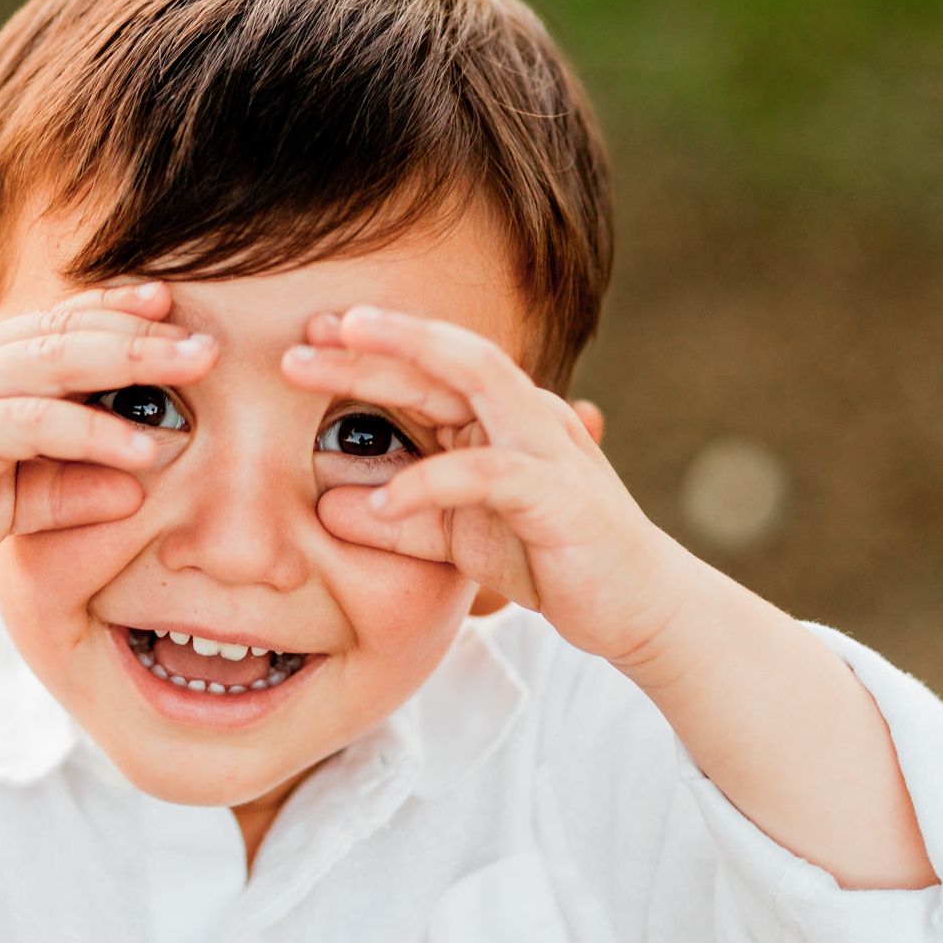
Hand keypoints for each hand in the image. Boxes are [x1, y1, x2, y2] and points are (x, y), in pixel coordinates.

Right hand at [0, 282, 214, 605]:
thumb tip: (140, 485)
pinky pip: (38, 421)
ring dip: (134, 360)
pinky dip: (93, 431)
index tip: (182, 309)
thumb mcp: (15, 502)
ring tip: (196, 368)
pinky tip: (143, 446)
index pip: (64, 320)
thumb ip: (72, 485)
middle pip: (73, 328)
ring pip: (60, 358)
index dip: (123, 309)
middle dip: (146, 329)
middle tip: (211, 337)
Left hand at [282, 305, 698, 668]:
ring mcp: (545, 446)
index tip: (308, 338)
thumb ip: (397, 522)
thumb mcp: (456, 540)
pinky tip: (383, 504)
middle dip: (370, 341)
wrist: (639, 608)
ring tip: (333, 360)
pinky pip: (487, 474)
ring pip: (475, 377)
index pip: (428, 369)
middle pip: (441, 356)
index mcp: (501, 418)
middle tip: (303, 334)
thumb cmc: (551, 561)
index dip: (369, 350)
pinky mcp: (558, 493)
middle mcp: (525, 414)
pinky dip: (431, 482)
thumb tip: (324, 507)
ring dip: (400, 362)